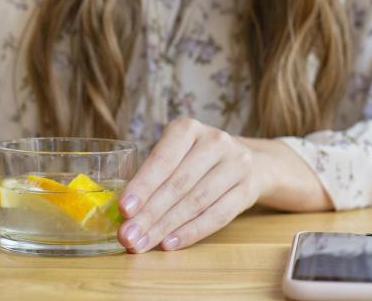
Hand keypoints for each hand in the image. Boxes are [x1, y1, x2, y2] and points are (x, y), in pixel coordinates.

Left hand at [117, 117, 270, 252]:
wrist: (247, 161)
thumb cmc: (195, 159)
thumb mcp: (175, 153)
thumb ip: (152, 175)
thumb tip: (124, 211)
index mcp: (187, 128)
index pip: (162, 160)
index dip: (142, 186)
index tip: (124, 210)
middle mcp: (214, 141)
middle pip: (178, 184)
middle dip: (149, 214)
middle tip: (128, 236)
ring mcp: (236, 164)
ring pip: (196, 202)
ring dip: (166, 227)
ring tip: (143, 243)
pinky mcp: (247, 189)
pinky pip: (218, 216)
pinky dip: (191, 232)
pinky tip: (170, 243)